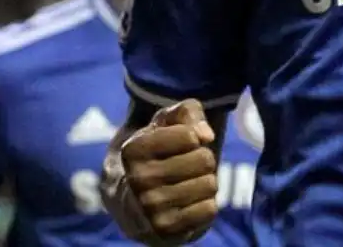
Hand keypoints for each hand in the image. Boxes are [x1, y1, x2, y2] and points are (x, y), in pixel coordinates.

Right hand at [101, 99, 218, 245]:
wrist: (132, 203)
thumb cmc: (156, 154)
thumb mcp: (165, 123)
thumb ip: (187, 112)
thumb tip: (206, 135)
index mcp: (132, 150)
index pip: (190, 136)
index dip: (193, 138)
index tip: (179, 145)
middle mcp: (137, 180)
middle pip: (205, 159)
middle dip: (202, 160)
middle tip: (186, 167)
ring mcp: (151, 208)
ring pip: (210, 184)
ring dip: (205, 183)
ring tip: (185, 185)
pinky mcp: (166, 231)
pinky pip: (210, 209)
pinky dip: (205, 205)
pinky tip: (187, 205)